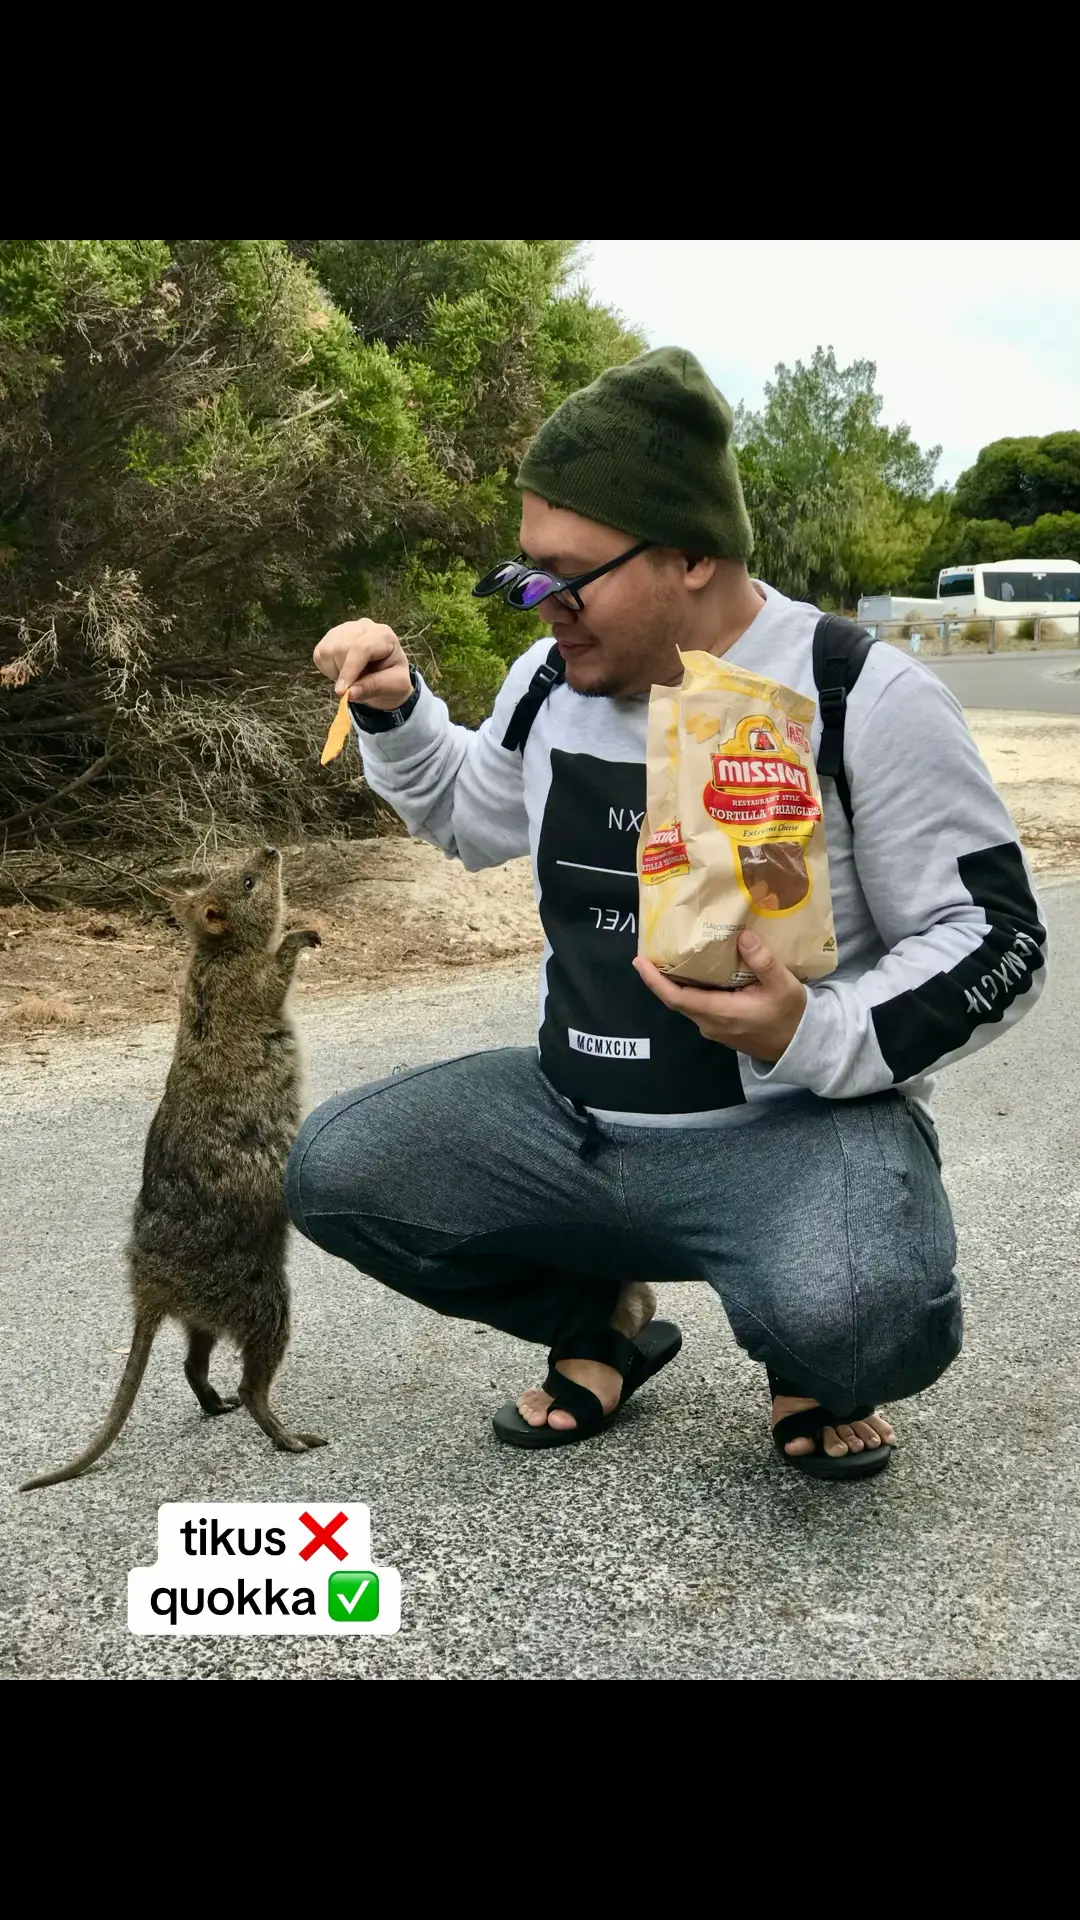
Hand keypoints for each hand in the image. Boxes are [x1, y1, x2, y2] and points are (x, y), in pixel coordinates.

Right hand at [313, 618, 412, 710]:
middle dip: (344, 673)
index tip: (342, 692)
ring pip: (327, 650)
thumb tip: (349, 693)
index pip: (361, 648)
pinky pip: (319, 654)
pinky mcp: (331, 637)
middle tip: (356, 685)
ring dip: (335, 671)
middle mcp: (363, 626)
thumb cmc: (393, 680)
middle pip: (341, 648)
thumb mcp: (395, 686)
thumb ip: (374, 688)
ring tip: (352, 677)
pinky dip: (327, 668)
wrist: (386, 677)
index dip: (349, 670)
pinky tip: (342, 671)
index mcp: (384, 635)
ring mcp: (345, 629)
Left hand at [633, 928, 806, 1063]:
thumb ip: (762, 961)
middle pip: (676, 999)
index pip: (676, 998)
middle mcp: (711, 1024)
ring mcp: (714, 1028)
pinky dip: (691, 989)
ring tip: (670, 956)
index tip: (639, 962)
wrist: (801, 1045)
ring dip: (676, 983)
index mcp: (720, 1013)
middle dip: (660, 977)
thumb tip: (742, 936)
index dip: (655, 981)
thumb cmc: (791, 1016)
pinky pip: (697, 1006)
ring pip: (686, 1003)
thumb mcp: (782, 985)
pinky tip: (696, 971)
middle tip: (651, 951)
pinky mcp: (721, 1028)